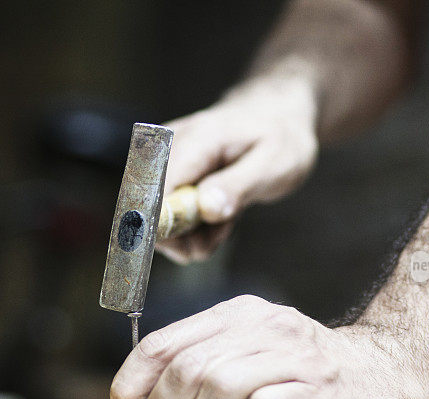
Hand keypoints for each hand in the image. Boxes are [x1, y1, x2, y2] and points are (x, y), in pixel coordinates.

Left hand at [109, 295, 427, 398]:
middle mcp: (264, 327)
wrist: (387, 367)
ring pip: (218, 390)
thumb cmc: (304, 370)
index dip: (130, 389)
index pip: (159, 345)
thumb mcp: (251, 348)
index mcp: (237, 315)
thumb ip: (204, 362)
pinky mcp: (320, 393)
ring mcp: (294, 359)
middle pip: (184, 371)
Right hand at [156, 76, 318, 263]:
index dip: (161, 222)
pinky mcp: (168, 173)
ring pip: (157, 214)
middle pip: (149, 204)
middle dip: (181, 236)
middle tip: (216, 238)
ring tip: (224, 224)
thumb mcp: (274, 165)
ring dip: (190, 234)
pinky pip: (168, 211)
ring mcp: (166, 159)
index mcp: (199, 139)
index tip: (188, 248)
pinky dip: (192, 226)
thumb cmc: (279, 139)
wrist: (275, 120)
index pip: (158, 183)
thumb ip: (238, 186)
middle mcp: (172, 145)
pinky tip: (216, 218)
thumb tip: (206, 207)